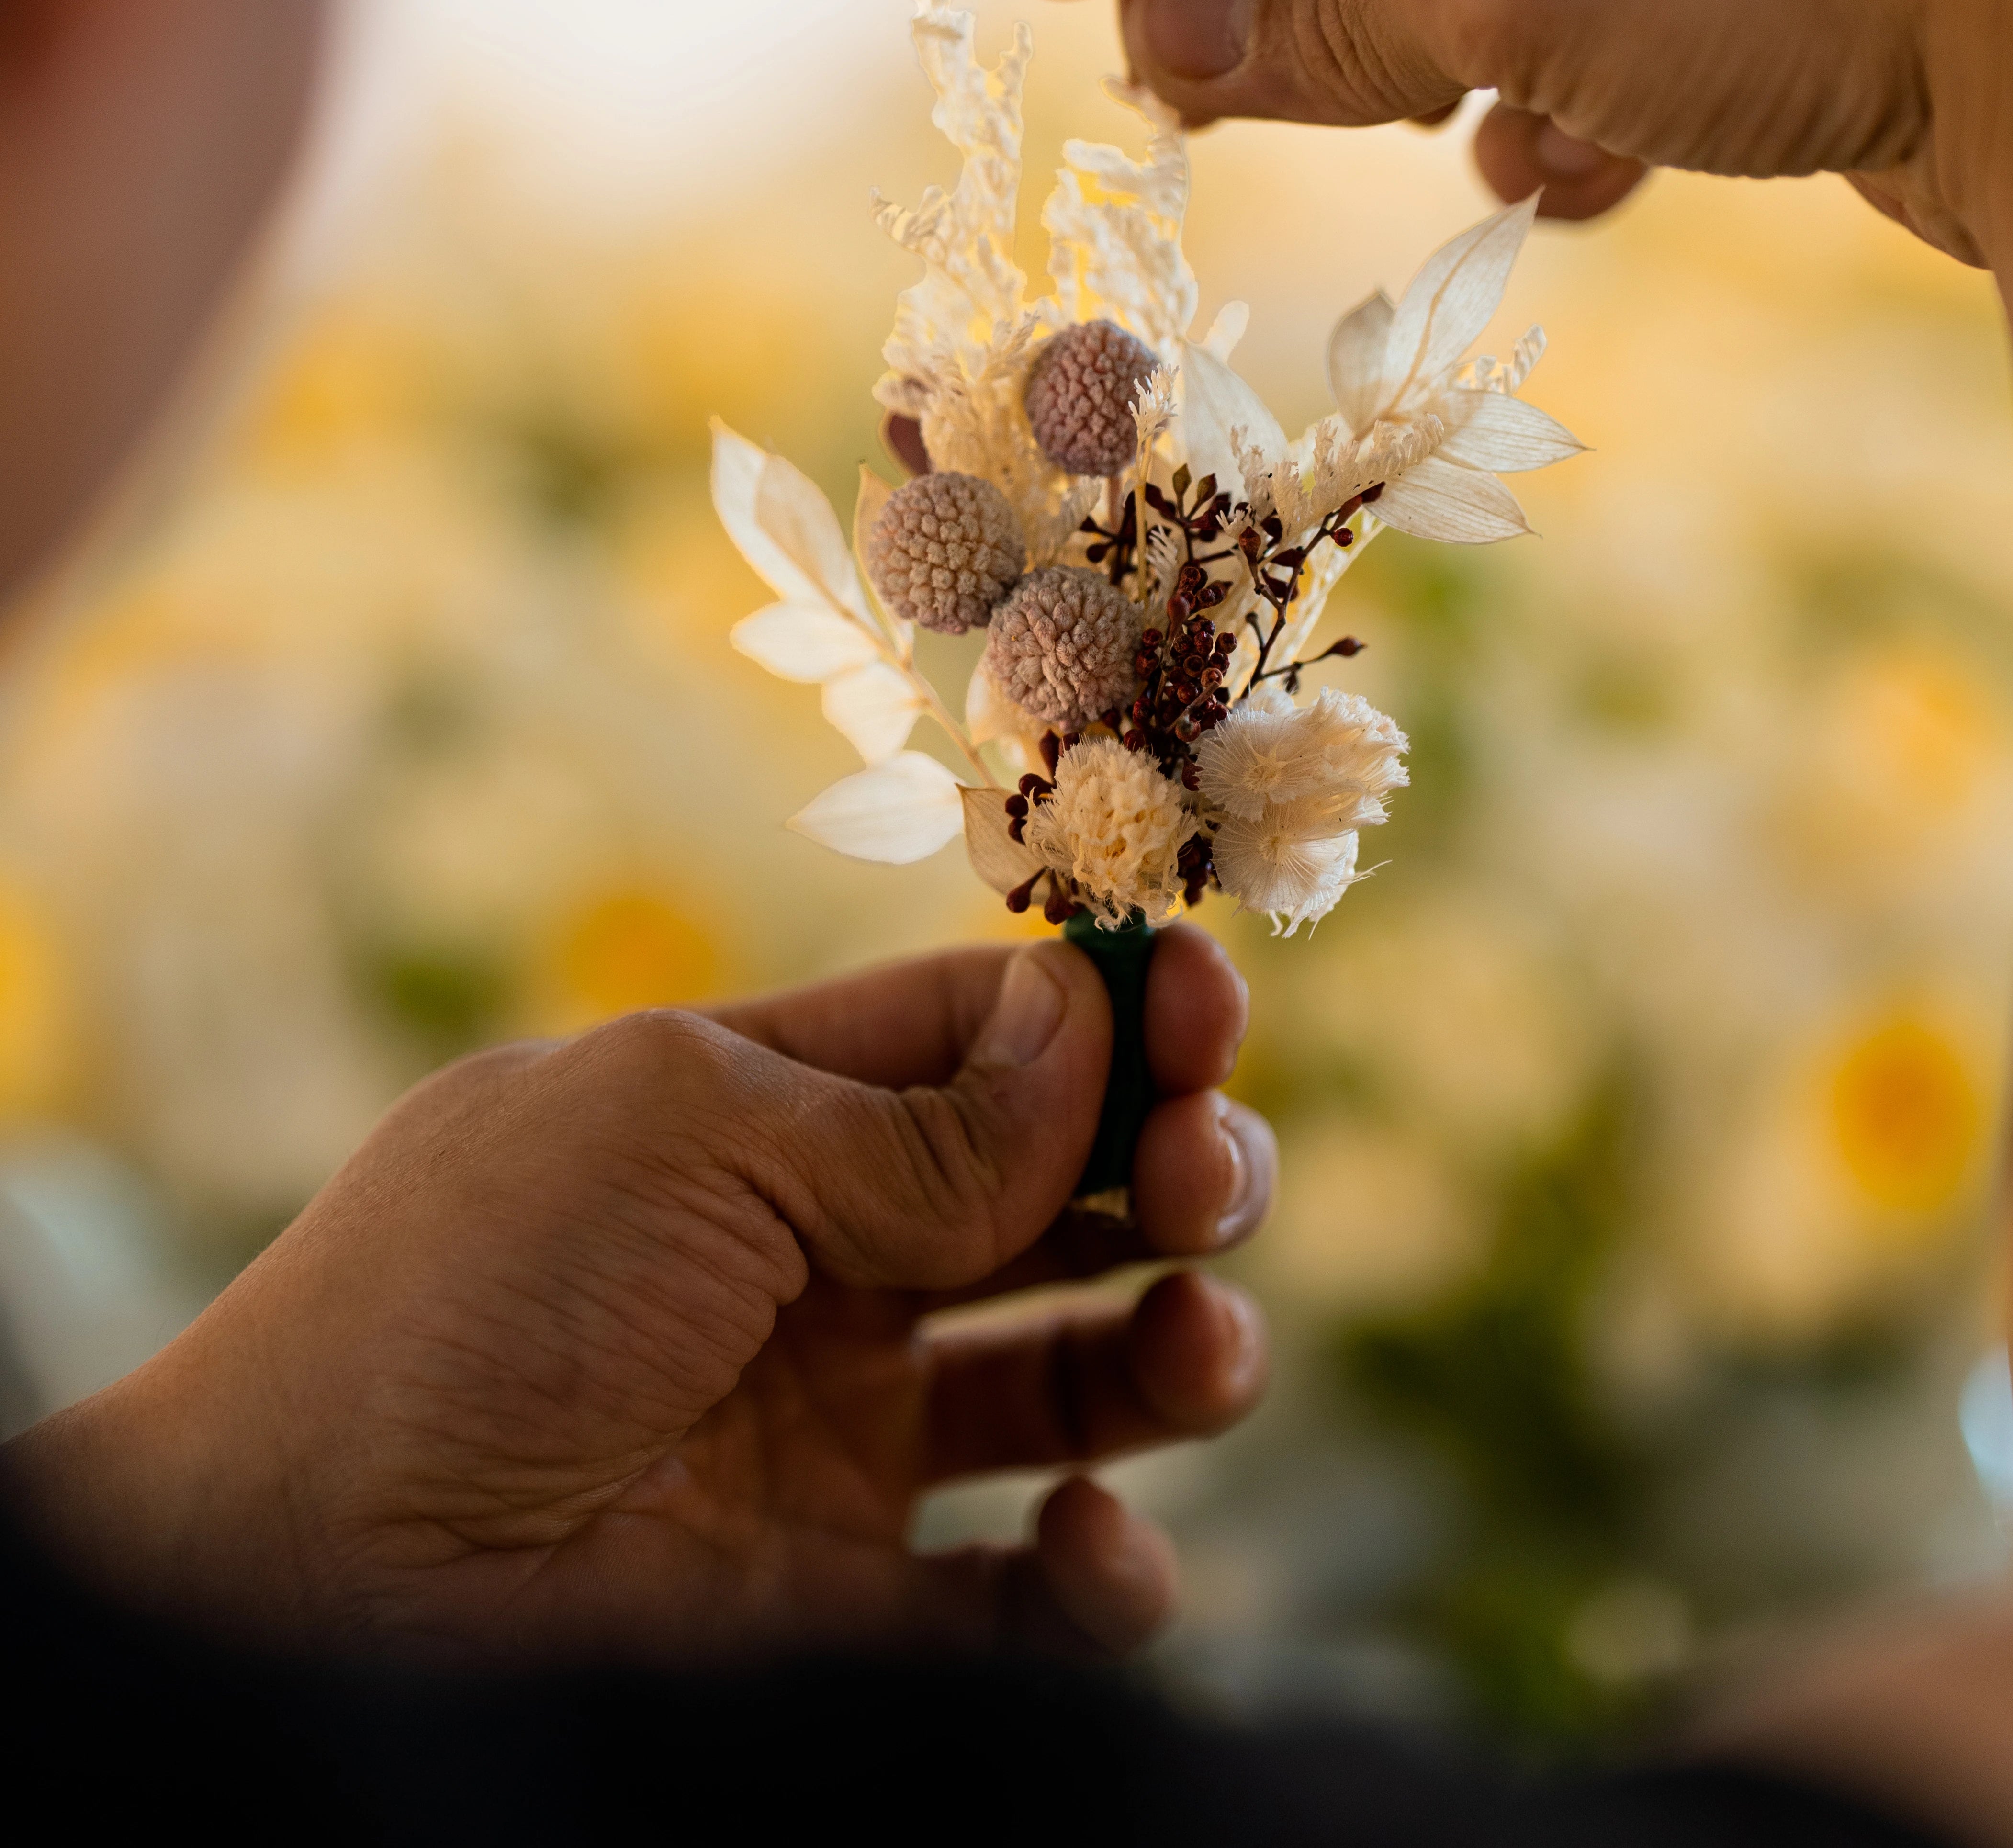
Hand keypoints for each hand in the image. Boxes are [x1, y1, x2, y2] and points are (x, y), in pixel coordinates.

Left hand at [4, 928, 1271, 1666]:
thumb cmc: (467, 1305)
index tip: (1208, 1002)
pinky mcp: (853, 1610)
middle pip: (1056, 1195)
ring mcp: (839, 1439)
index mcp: (758, 1121)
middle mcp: (812, 1266)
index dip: (1102, 1013)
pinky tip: (1085, 1546)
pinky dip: (1106, 1573)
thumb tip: (1084, 1025)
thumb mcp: (679, 1135)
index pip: (974, 1039)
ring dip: (1185, 1346)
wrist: (315, 1580)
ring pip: (1082, 1377)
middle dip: (1169, 1162)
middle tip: (1207, 1176)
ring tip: (1203, 1345)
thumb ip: (903, 1113)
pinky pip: (1036, 1596)